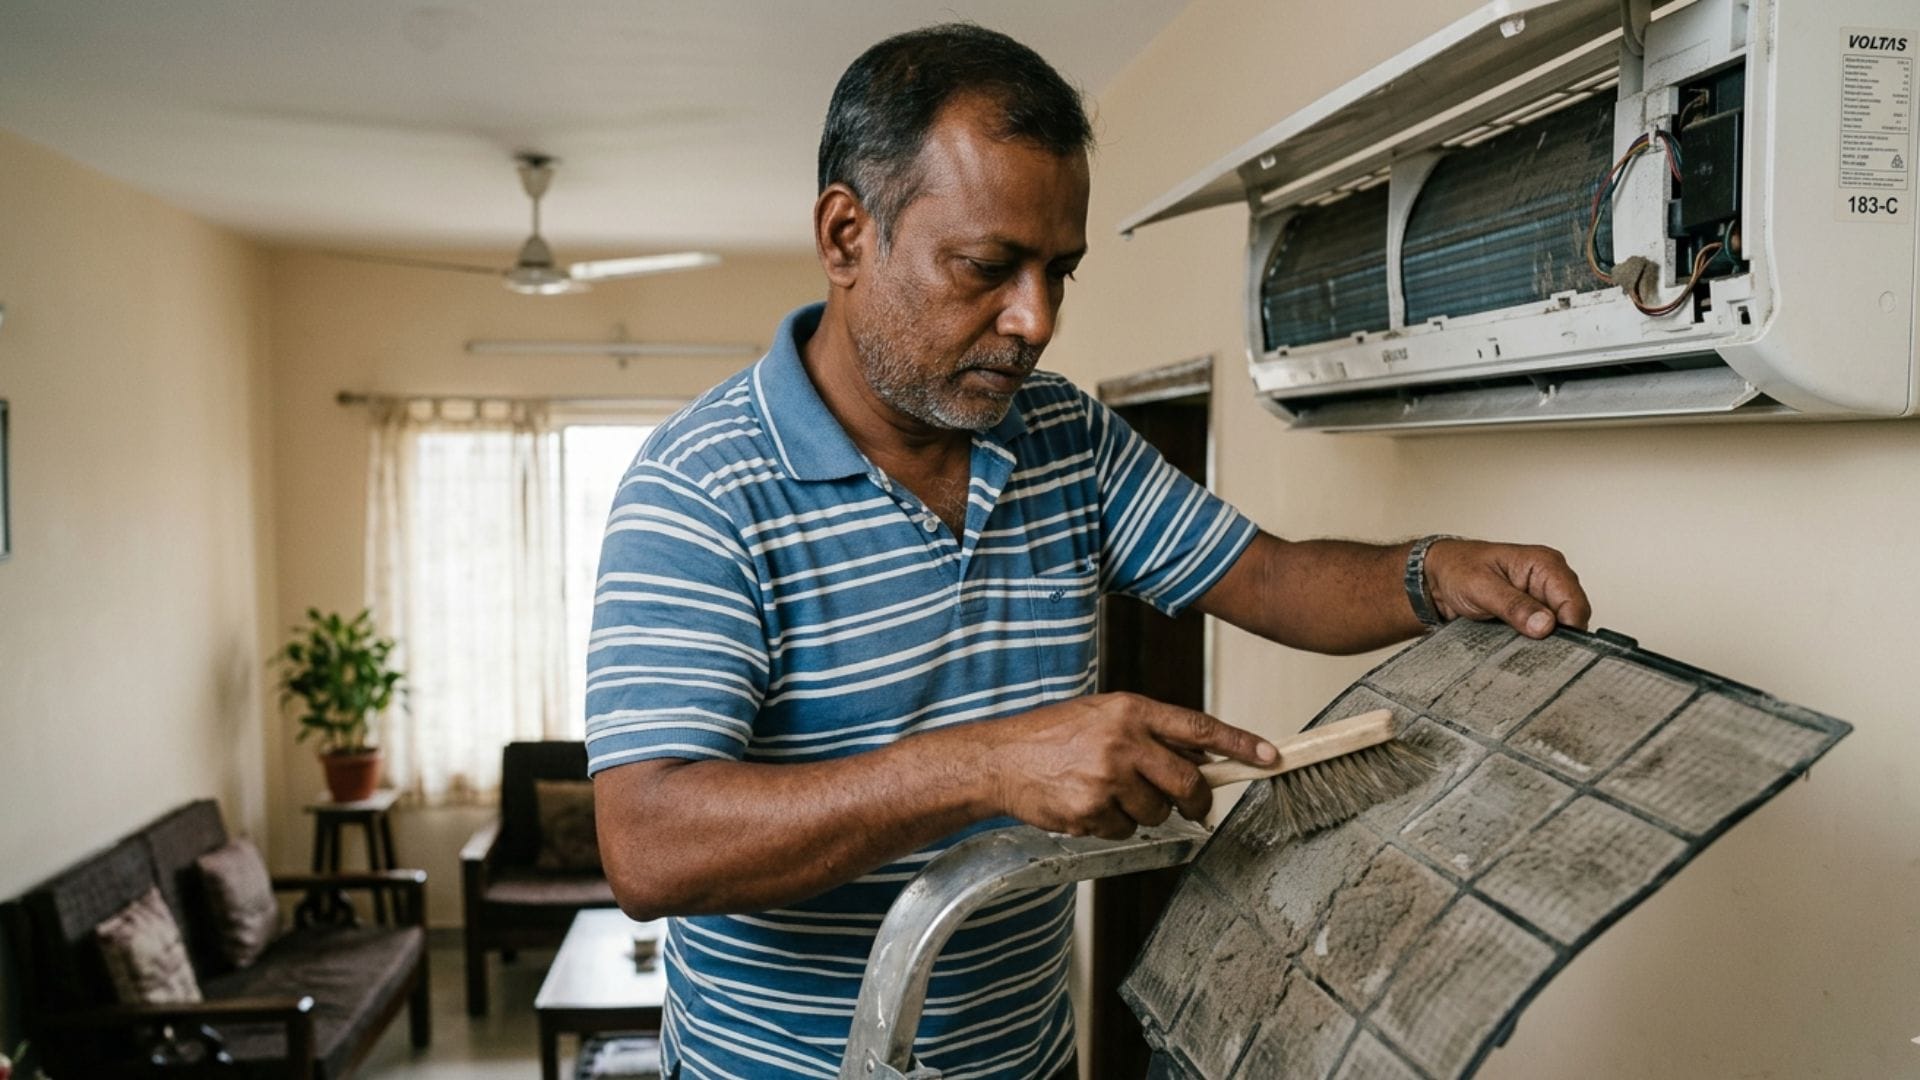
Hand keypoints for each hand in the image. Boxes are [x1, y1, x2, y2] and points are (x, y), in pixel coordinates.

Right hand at [985, 694, 1277, 839]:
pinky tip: (1089, 806)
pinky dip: (1114, 825)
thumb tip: (1202, 758)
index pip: (1199, 727)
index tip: (1270, 756)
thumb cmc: (1053, 735)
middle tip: (1195, 809)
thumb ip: (1152, 732)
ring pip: (1158, 812)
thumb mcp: (1106, 716)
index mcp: (1131, 710)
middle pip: (1188, 782)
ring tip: (1111, 794)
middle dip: (1197, 801)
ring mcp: (1107, 778)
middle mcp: (1123, 741)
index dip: (1240, 743)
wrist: (1001, 759)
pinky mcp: (1091, 811)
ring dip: (1145, 812)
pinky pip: (1126, 830)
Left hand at [1424, 540, 1589, 638]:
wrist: (1437, 577)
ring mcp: (1543, 598)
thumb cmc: (1457, 569)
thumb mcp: (1481, 587)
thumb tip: (1545, 625)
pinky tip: (1519, 646)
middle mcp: (1551, 580)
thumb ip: (1514, 605)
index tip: (1547, 645)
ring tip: (1518, 645)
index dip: (1567, 628)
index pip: (1574, 603)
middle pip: (1573, 618)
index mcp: (1546, 564)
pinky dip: (1535, 642)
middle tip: (1530, 649)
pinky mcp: (1533, 613)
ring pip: (1561, 629)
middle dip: (1557, 637)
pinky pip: (1545, 633)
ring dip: (1544, 641)